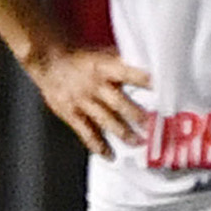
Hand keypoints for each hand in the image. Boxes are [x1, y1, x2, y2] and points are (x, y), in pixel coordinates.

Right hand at [25, 43, 150, 158]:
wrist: (49, 62)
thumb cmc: (83, 59)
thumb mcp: (105, 55)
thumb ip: (125, 65)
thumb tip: (155, 70)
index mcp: (105, 68)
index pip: (128, 74)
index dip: (144, 81)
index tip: (161, 89)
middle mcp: (94, 86)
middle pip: (119, 103)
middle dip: (137, 115)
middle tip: (153, 125)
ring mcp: (82, 101)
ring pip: (105, 120)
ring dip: (124, 133)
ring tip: (139, 142)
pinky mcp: (71, 114)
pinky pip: (86, 132)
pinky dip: (98, 146)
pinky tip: (110, 155)